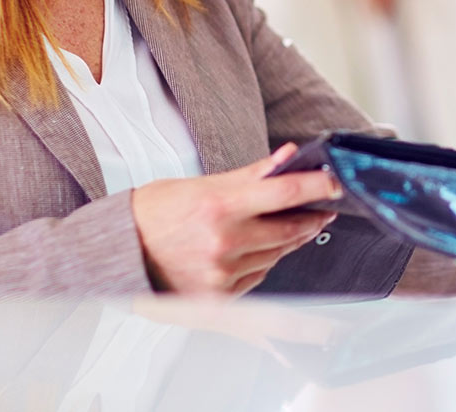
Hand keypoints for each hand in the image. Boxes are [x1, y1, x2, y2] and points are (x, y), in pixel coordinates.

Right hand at [130, 143, 339, 294]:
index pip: (285, 193)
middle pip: (288, 231)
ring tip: (287, 226)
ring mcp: (221, 274)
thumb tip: (287, 157)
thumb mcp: (200, 184)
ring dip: (288, 241)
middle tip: (323, 208)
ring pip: (275, 256)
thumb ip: (249, 175)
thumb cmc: (153, 214)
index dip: (318, 188)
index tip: (337, 184)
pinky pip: (258, 279)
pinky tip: (256, 251)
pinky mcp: (218, 299)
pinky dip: (263, 263)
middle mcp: (223, 243)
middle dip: (310, 218)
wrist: (117, 254)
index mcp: (219, 207)